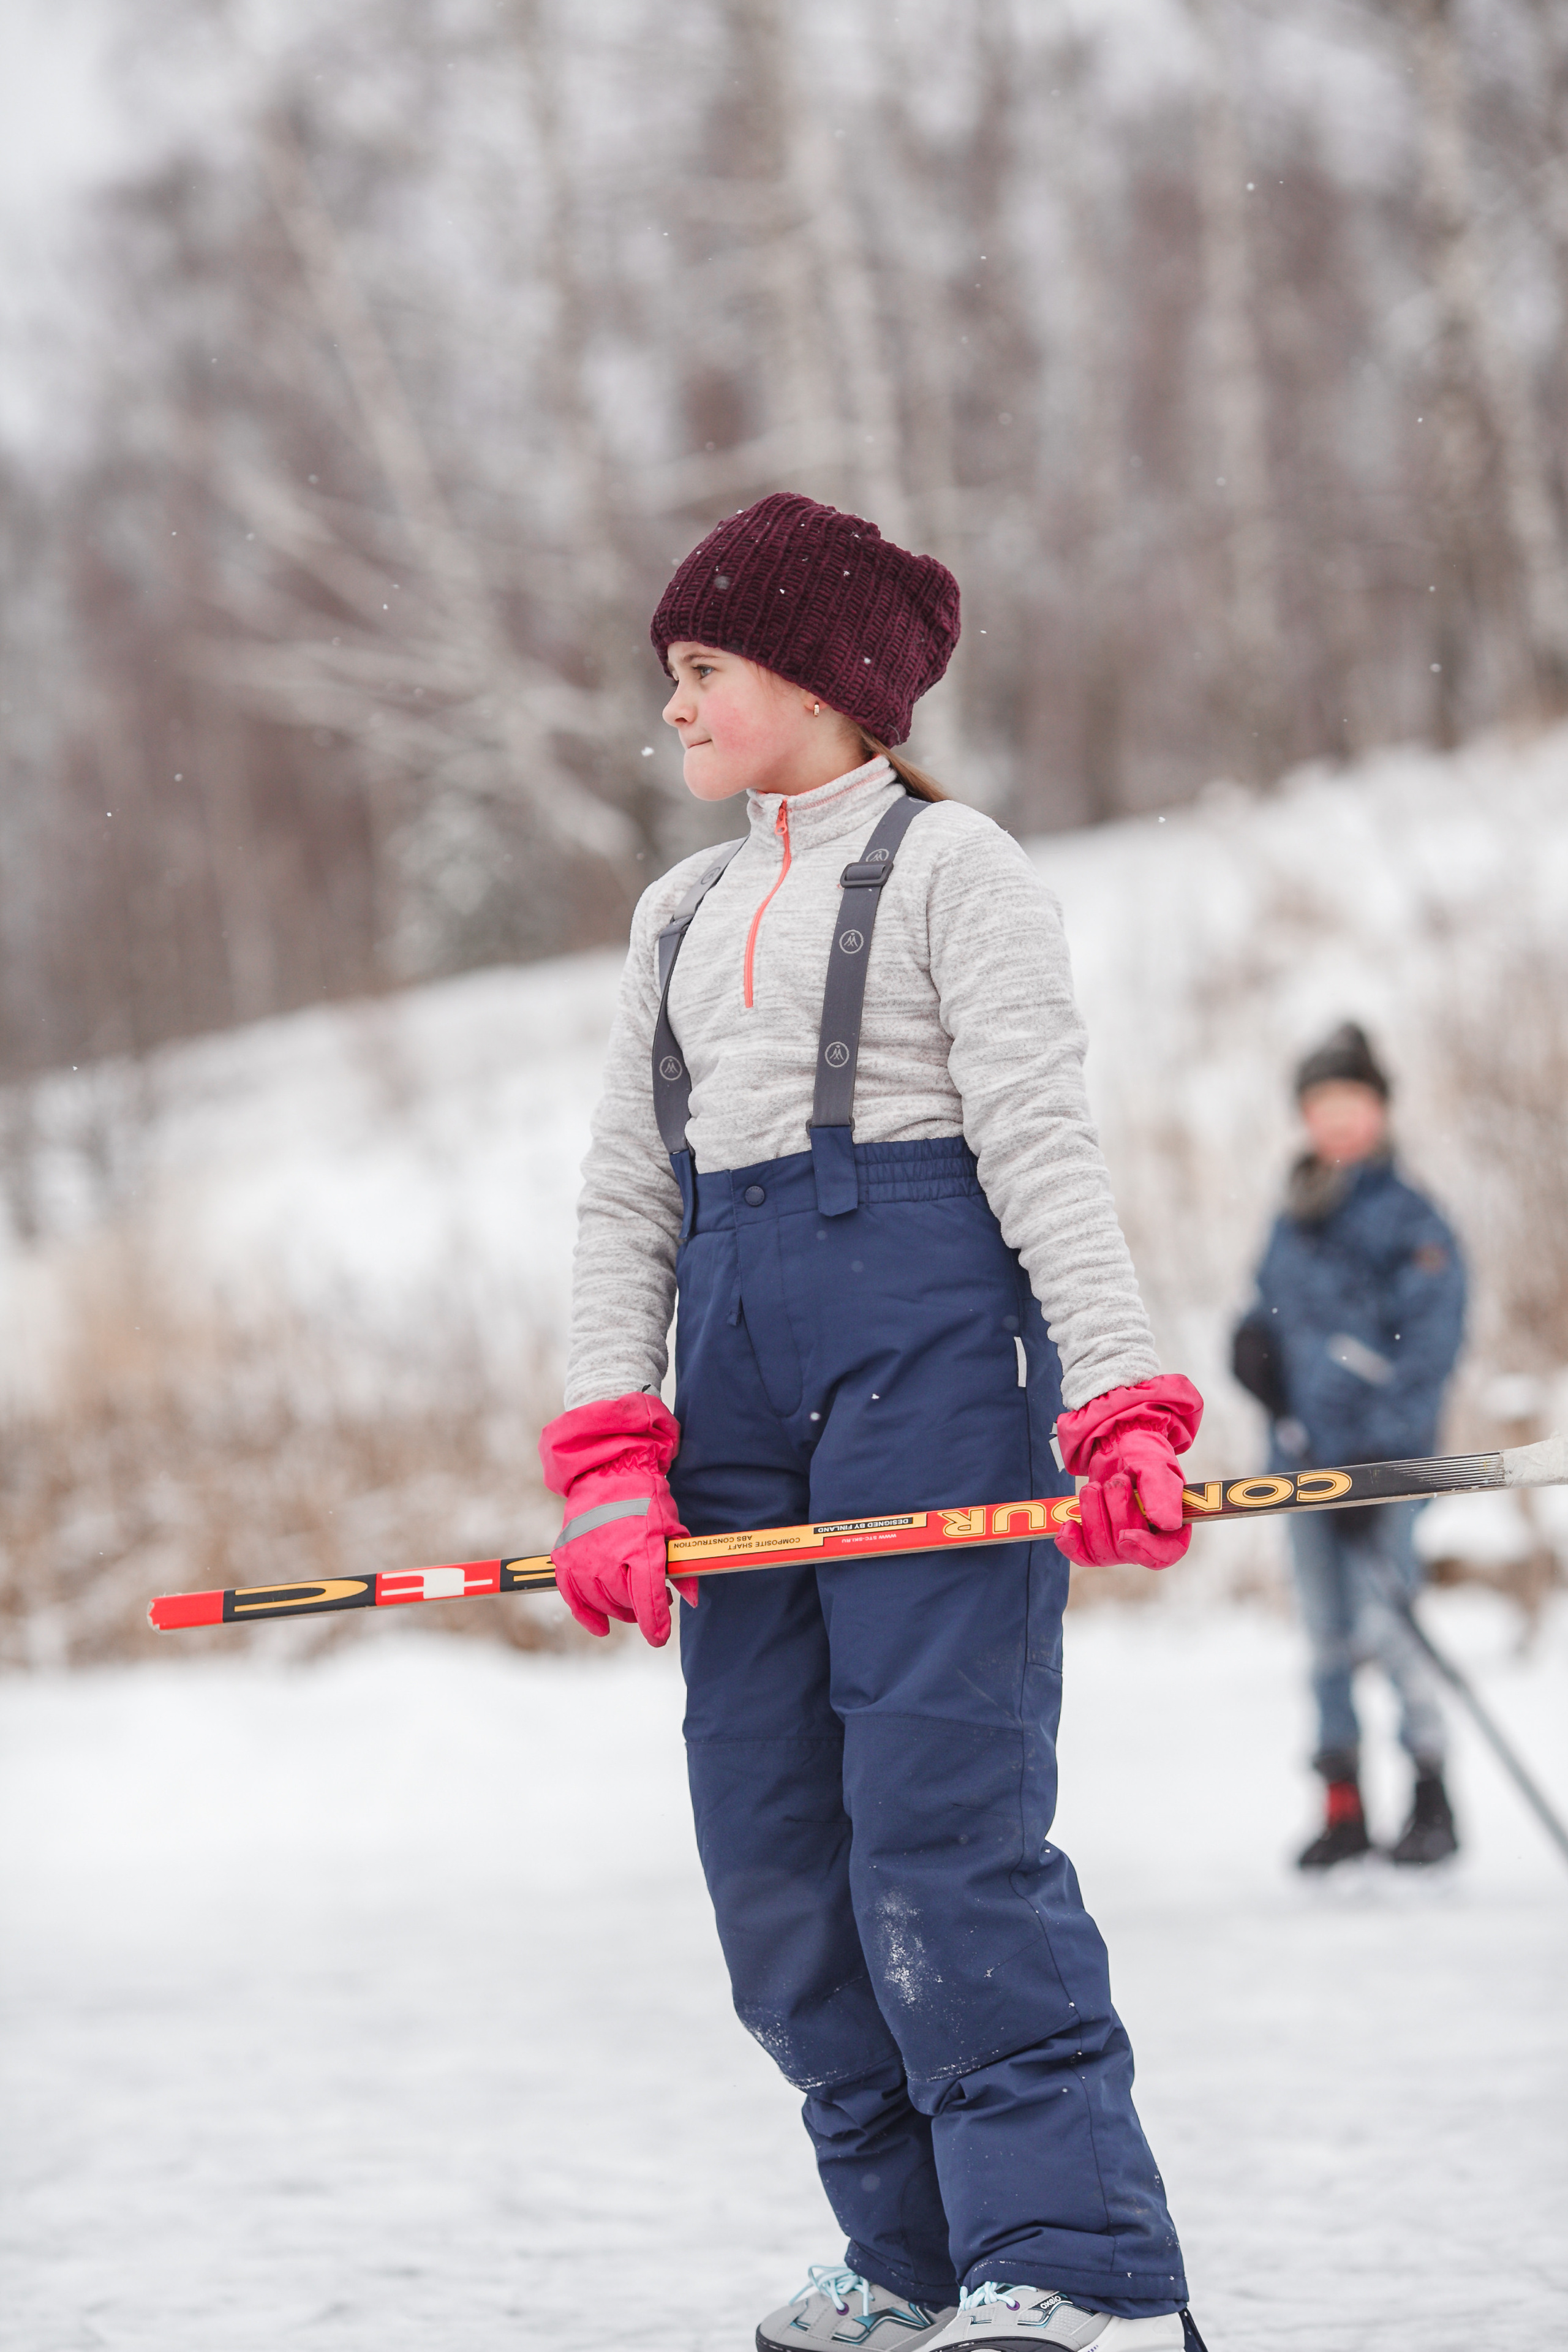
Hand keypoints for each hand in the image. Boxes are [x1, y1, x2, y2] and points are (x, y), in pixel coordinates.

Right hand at [538, 1393, 691, 1646]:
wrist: (608, 1469)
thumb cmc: (645, 1498)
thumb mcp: (672, 1527)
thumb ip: (682, 1566)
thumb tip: (692, 1598)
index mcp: (641, 1549)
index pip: (648, 1601)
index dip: (655, 1625)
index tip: (659, 1637)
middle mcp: (610, 1557)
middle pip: (625, 1604)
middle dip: (640, 1610)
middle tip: (651, 1602)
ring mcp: (584, 1557)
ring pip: (602, 1603)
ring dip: (618, 1609)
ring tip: (630, 1600)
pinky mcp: (566, 1556)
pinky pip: (573, 1597)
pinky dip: (585, 1614)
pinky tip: (600, 1625)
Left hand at [1053, 1374, 1203, 1571]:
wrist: (1117, 1444)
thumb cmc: (1143, 1455)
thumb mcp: (1156, 1466)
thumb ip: (1163, 1493)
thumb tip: (1167, 1524)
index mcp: (1172, 1527)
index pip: (1164, 1555)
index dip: (1145, 1551)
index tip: (1126, 1536)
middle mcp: (1147, 1541)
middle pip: (1126, 1549)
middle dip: (1115, 1510)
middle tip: (1116, 1480)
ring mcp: (1120, 1543)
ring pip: (1101, 1550)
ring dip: (1093, 1514)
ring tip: (1095, 1487)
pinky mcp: (1096, 1539)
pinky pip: (1082, 1555)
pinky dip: (1071, 1542)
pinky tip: (1068, 1525)